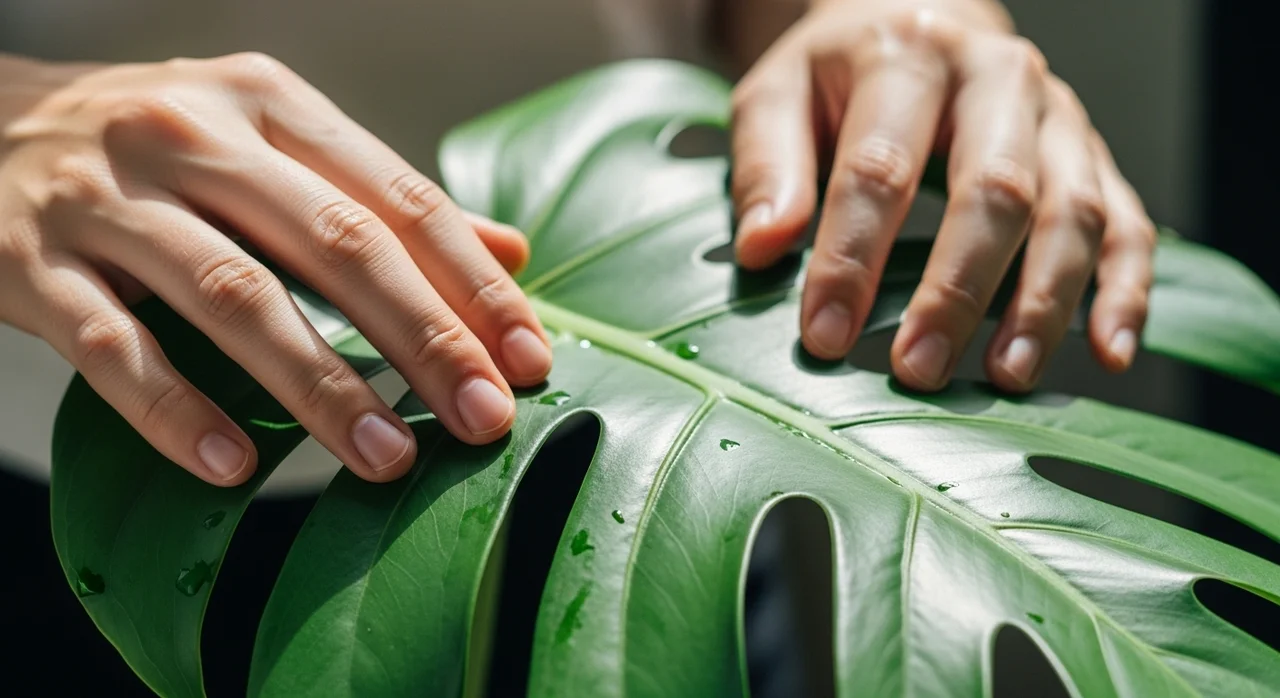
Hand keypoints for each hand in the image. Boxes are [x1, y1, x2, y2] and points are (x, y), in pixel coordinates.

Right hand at [0, 53, 551, 485]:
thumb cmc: (152, 148)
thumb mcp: (269, 143)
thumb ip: (380, 199)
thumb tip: (509, 252)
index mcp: (270, 104)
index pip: (399, 198)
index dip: (473, 283)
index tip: (528, 359)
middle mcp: (194, 135)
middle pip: (337, 244)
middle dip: (424, 339)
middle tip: (484, 419)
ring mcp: (106, 196)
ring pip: (235, 295)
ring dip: (320, 386)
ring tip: (387, 461)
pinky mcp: (26, 262)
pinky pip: (112, 347)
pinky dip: (176, 411)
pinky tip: (235, 469)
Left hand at [729, 0, 1154, 390]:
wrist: (919, 18)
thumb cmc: (839, 75)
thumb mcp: (777, 96)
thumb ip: (767, 167)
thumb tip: (763, 246)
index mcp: (909, 56)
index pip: (880, 169)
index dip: (851, 258)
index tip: (825, 335)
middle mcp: (998, 77)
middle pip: (996, 189)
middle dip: (957, 290)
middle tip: (918, 369)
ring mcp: (1058, 116)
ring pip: (1074, 212)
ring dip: (1046, 302)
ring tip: (1007, 375)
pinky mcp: (1094, 154)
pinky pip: (1129, 224)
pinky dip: (1126, 291)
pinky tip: (1109, 351)